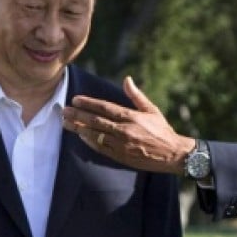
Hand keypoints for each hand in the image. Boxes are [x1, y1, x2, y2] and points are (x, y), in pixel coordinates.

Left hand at [62, 76, 195, 174]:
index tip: (75, 99)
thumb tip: (127, 79)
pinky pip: (101, 148)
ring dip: (79, 128)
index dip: (88, 103)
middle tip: (64, 111)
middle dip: (78, 115)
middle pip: (96, 121)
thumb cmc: (162, 130)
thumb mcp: (151, 110)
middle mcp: (124, 130)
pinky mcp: (120, 156)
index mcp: (131, 117)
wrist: (172, 154)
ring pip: (95, 135)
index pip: (104, 108)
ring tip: (66, 123)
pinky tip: (81, 136)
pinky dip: (89, 141)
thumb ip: (136, 96)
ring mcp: (121, 144)